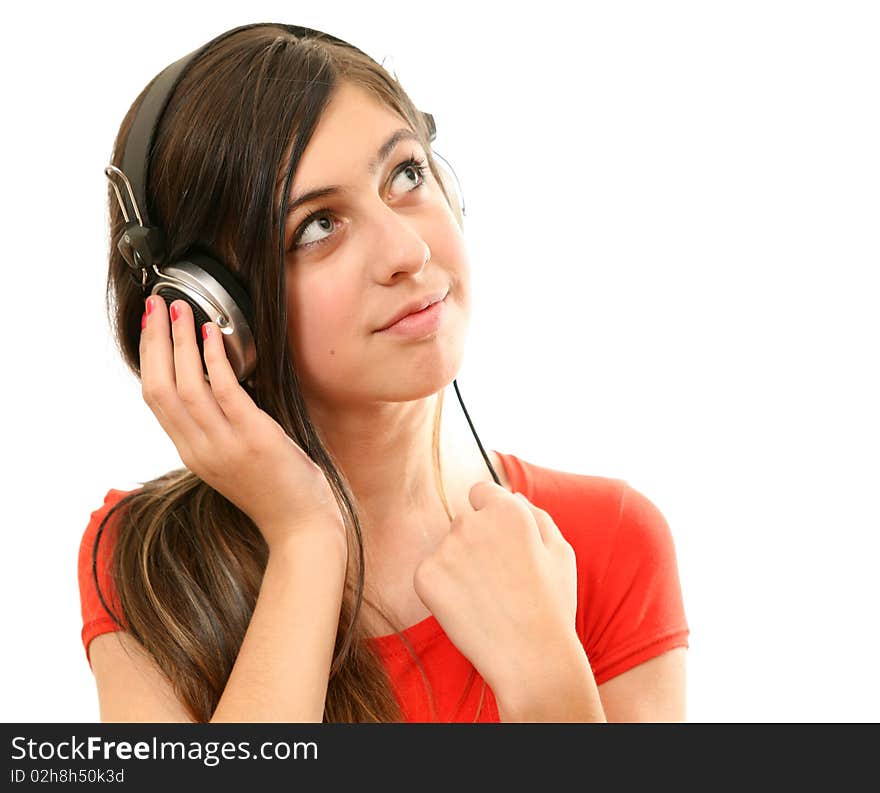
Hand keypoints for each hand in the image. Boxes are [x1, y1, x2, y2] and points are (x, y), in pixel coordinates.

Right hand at [139, 295, 345, 551]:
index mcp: (192, 452)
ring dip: (180, 341)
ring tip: (181, 309)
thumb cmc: (276, 492)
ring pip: (185, 386)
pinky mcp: (253, 438)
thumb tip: (221, 384)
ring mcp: (224, 445)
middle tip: (156, 304)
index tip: (151, 326)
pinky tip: (214, 333)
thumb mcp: (234, 460)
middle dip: (155, 341)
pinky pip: (224, 390)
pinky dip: (215, 358)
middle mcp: (198, 448)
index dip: (149, 359)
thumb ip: (219, 429)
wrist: (301, 529)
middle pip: (159, 388)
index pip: (155, 399)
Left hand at [412, 481, 577, 692]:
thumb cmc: (551, 605)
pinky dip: (443, 589)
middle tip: (499, 580)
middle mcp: (471, 522)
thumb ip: (537, 516)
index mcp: (506, 510)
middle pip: (463, 522)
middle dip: (476, 542)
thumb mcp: (561, 552)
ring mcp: (445, 549)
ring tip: (487, 599)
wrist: (530, 658)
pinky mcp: (425, 577)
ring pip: (447, 549)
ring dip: (459, 566)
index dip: (492, 516)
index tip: (501, 544)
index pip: (481, 492)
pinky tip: (468, 609)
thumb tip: (513, 496)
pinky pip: (431, 574)